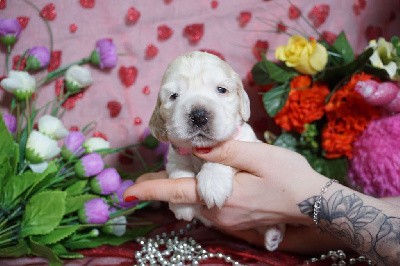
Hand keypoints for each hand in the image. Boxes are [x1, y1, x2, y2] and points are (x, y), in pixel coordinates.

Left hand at [124, 140, 329, 228]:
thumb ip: (225, 150)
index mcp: (222, 197)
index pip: (178, 192)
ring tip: (168, 175)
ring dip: (181, 190)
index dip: (151, 190)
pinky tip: (200, 182)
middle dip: (164, 188)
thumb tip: (197, 147)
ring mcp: (228, 220)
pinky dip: (197, 194)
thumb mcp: (258, 155)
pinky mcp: (236, 220)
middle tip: (145, 178)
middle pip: (183, 199)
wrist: (313, 203)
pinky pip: (208, 207)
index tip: (127, 193)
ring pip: (194, 203)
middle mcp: (220, 214)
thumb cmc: (289, 176)